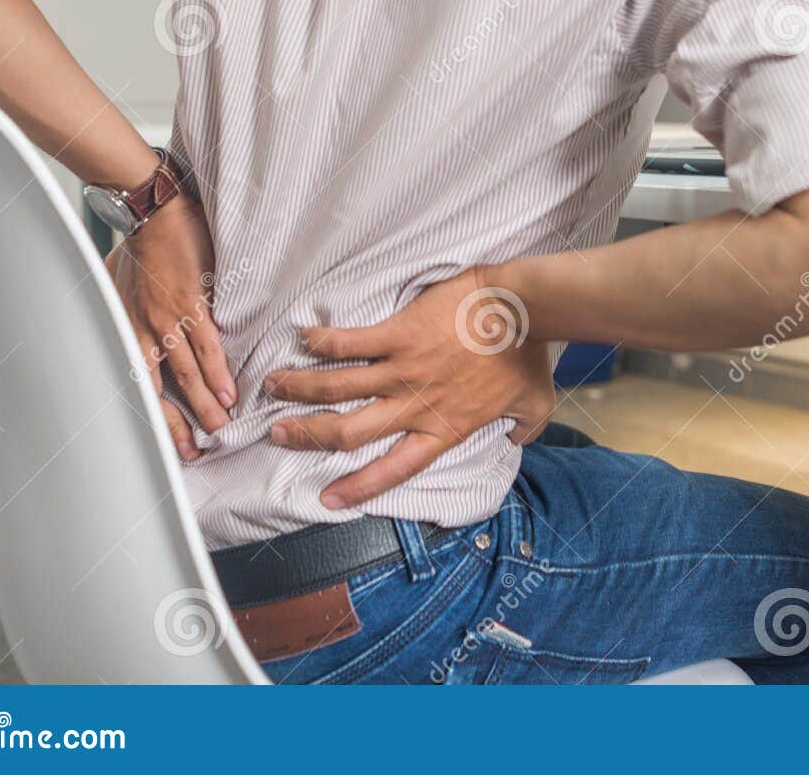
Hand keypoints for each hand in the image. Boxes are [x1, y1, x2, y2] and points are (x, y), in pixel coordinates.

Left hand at [107, 192, 237, 460]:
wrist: (151, 213)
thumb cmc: (138, 246)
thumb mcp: (118, 283)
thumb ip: (130, 310)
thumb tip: (134, 327)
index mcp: (126, 329)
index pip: (137, 383)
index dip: (153, 414)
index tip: (168, 438)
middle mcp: (142, 331)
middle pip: (159, 389)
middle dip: (178, 422)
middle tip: (195, 450)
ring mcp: (166, 320)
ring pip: (185, 374)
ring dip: (203, 403)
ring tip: (221, 426)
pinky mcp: (189, 305)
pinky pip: (205, 345)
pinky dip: (216, 370)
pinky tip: (228, 390)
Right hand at [265, 269, 555, 509]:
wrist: (524, 309)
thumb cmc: (528, 354)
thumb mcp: (535, 404)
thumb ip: (524, 428)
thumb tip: (518, 438)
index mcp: (445, 428)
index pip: (394, 468)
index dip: (359, 487)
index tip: (328, 499)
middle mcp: (416, 405)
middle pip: (349, 432)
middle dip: (308, 437)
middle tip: (279, 435)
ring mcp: (404, 369)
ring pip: (338, 387)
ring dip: (301, 389)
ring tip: (273, 387)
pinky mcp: (400, 333)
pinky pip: (351, 341)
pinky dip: (323, 340)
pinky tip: (303, 337)